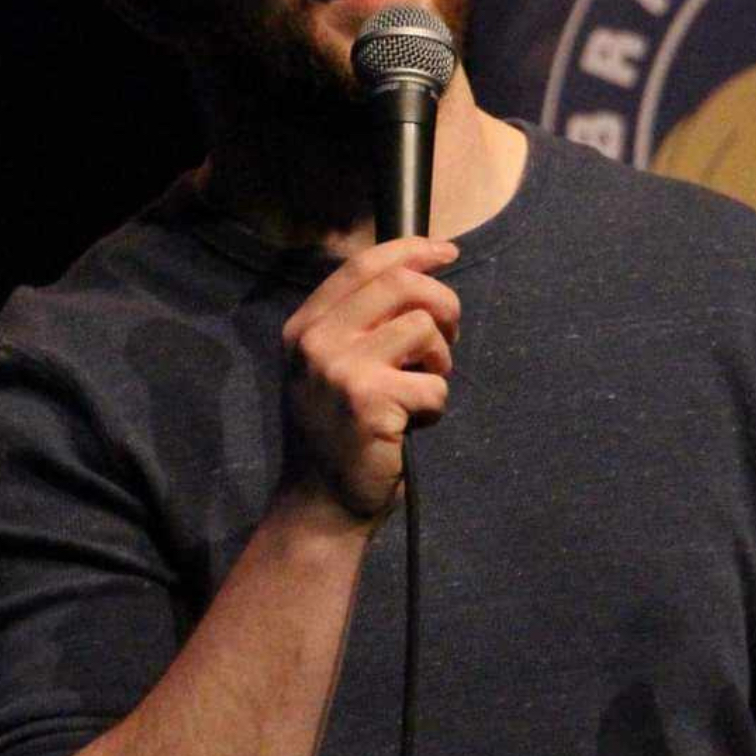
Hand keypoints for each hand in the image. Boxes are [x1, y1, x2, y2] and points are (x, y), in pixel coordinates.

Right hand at [281, 236, 459, 519]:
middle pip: (402, 285)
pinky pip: (434, 383)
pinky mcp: (371, 401)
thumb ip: (361, 323)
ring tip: (420, 391)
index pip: (363, 265)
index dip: (412, 250)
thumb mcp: (331, 368)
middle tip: (449, 336)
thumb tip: (422, 276)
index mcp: (306, 326)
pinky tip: (413, 425)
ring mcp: (341, 369)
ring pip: (424, 329)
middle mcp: (317, 341)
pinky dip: (435, 405)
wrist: (320, 504)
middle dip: (443, 304)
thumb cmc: (338, 434)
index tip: (447, 252)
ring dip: (440, 362)